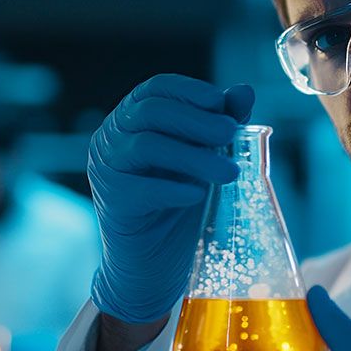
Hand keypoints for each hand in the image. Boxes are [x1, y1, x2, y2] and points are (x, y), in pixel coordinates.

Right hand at [89, 74, 254, 323]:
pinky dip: (174, 189)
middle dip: (196, 120)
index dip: (190, 90)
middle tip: (231, 134)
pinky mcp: (111, 202)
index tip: (222, 103)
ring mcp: (106, 168)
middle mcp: (113, 136)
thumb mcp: (203, 158)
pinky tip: (198, 196)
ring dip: (193, 157)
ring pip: (147, 147)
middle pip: (151, 112)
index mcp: (134, 118)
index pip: (156, 88)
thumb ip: (219, 124)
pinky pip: (141, 189)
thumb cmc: (178, 203)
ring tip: (229, 172)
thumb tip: (244, 91)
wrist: (152, 263)